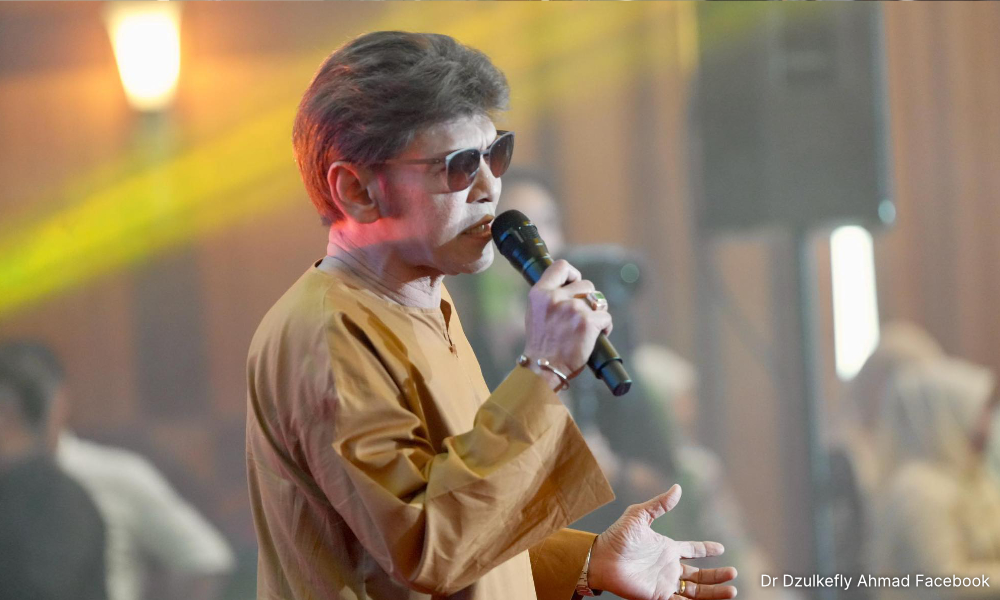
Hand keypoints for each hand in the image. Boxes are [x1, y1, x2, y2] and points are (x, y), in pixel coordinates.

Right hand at [522, 260, 611, 384]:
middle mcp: (556, 298)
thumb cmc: (541, 346)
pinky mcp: (587, 322)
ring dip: (598, 312)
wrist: (544, 369)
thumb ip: (549, 298)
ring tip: (591, 326)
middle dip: (589, 299)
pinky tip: (597, 335)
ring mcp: (573, 309)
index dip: (573, 274)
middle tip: (584, 315)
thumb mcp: (536, 314)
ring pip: (598, 300)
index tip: (575, 284)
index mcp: (540, 294)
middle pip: (586, 284)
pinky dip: (605, 327)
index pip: (561, 267)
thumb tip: (570, 287)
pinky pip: (606, 317)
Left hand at [588, 485, 737, 599]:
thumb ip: (659, 504)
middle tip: (734, 573)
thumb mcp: (639, 515)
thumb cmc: (617, 536)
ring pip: (696, 591)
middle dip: (717, 575)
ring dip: (714, 591)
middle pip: (699, 574)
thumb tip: (678, 488)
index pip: (692, 550)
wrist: (601, 558)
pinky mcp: (658, 595)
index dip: (706, 549)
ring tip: (732, 591)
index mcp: (666, 548)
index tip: (721, 549)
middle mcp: (668, 567)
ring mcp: (664, 582)